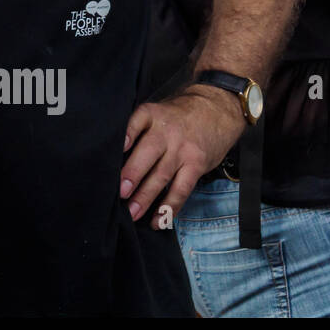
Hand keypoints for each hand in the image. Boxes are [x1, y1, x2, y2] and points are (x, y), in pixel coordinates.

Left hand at [120, 86, 244, 224]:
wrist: (215, 109)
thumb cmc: (176, 116)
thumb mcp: (157, 112)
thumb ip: (137, 129)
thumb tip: (113, 158)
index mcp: (152, 115)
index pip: (136, 123)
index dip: (126, 135)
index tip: (117, 149)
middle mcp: (166, 133)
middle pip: (148, 154)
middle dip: (133, 175)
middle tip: (120, 193)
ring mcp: (183, 150)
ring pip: (162, 176)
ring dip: (146, 197)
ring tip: (132, 213)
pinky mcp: (196, 165)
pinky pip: (181, 189)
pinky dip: (169, 207)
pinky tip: (158, 219)